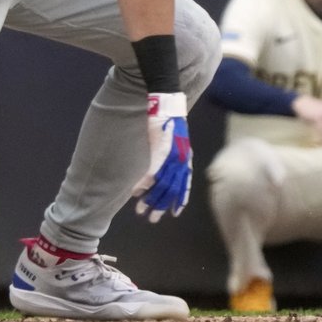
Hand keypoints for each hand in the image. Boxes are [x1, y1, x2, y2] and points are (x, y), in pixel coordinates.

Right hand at [133, 92, 191, 222]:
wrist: (167, 103)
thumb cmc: (169, 119)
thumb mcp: (176, 139)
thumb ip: (175, 154)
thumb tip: (169, 164)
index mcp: (185, 158)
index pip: (184, 185)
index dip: (180, 200)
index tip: (175, 213)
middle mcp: (181, 160)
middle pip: (171, 190)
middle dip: (161, 206)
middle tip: (152, 218)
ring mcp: (172, 157)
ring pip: (161, 185)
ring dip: (149, 199)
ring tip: (140, 210)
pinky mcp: (161, 151)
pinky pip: (151, 174)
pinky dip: (143, 184)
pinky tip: (135, 192)